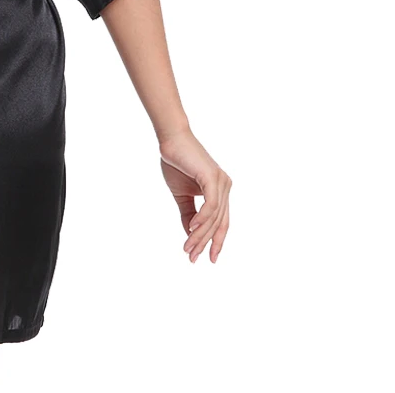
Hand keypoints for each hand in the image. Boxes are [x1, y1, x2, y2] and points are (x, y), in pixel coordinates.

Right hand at [158, 129, 230, 262]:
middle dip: (205, 243)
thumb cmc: (176, 162)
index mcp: (220, 191)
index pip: (221, 222)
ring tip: (187, 248)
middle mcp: (225, 187)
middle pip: (218, 223)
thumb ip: (188, 213)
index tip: (206, 258)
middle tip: (192, 257)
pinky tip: (191, 229)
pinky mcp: (212, 178)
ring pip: (214, 217)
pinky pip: (211, 205)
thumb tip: (189, 235)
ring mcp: (221, 182)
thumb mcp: (181, 194)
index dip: (214, 241)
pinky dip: (202, 219)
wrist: (171, 139)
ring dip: (200, 235)